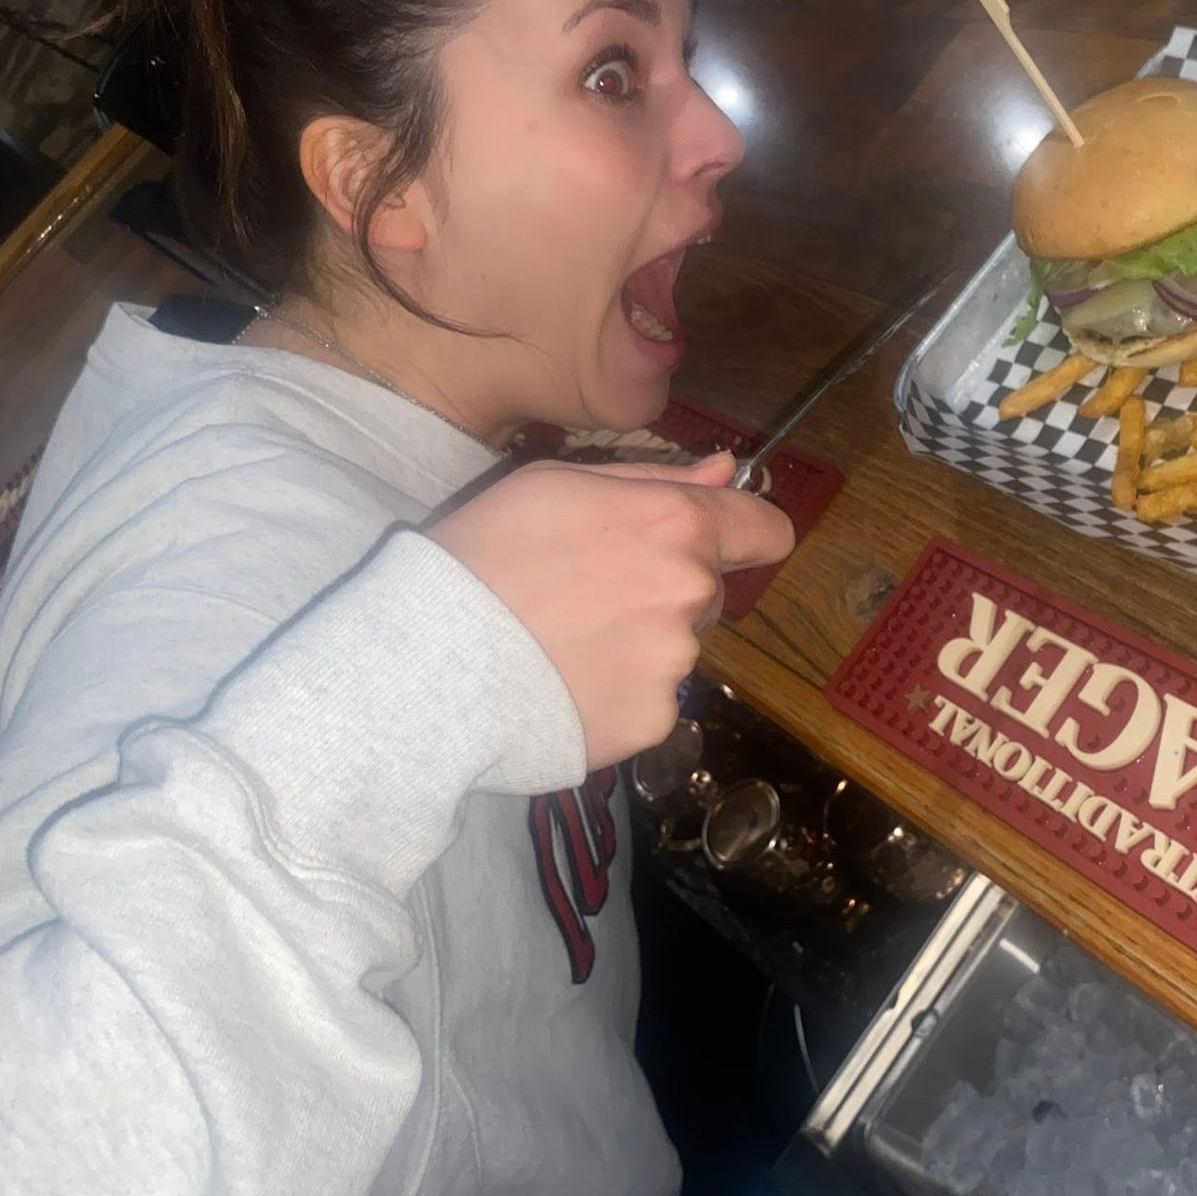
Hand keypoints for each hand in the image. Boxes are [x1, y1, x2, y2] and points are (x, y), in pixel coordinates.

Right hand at [427, 452, 793, 767]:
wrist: (430, 663)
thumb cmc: (484, 554)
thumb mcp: (557, 483)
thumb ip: (656, 478)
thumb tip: (726, 472)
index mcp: (677, 525)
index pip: (766, 530)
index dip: (745, 533)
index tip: (717, 541)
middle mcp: (692, 594)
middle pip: (707, 591)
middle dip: (664, 589)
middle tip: (585, 594)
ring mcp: (677, 664)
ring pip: (675, 647)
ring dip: (638, 644)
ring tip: (561, 644)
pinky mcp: (654, 723)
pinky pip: (650, 700)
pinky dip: (617, 696)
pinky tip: (563, 687)